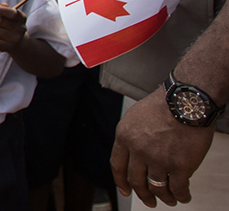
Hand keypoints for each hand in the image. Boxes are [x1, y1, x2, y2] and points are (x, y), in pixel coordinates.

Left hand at [0, 3, 27, 53]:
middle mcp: (20, 29)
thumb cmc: (11, 23)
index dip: (0, 9)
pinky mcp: (6, 47)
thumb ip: (4, 9)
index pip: (12, 13)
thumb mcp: (10, 15)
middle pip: (1, 21)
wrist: (19, 41)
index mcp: (21, 18)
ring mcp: (14, 39)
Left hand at [111, 89, 215, 206]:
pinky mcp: (180, 166)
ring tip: (169, 200)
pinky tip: (183, 197)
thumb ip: (130, 136)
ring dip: (164, 197)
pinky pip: (178, 189)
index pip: (117, 166)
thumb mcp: (134, 117)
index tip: (125, 191)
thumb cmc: (163, 105)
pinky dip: (181, 196)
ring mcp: (158, 160)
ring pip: (157, 188)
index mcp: (124, 137)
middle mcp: (138, 151)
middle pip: (136, 181)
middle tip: (149, 201)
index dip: (121, 182)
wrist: (185, 101)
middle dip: (143, 194)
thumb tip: (131, 153)